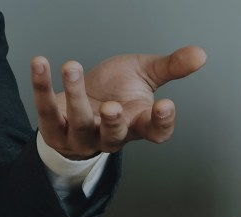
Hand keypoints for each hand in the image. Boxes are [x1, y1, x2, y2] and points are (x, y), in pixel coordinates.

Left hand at [31, 45, 207, 158]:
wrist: (80, 101)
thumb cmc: (115, 90)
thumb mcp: (145, 75)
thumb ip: (171, 67)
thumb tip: (200, 54)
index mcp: (137, 124)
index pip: (155, 132)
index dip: (162, 123)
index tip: (165, 106)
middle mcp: (111, 135)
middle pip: (115, 137)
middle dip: (114, 123)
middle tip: (113, 106)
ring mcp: (82, 135)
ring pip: (80, 123)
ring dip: (75, 95)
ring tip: (72, 67)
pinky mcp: (54, 128)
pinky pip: (46, 110)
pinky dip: (41, 86)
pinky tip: (42, 63)